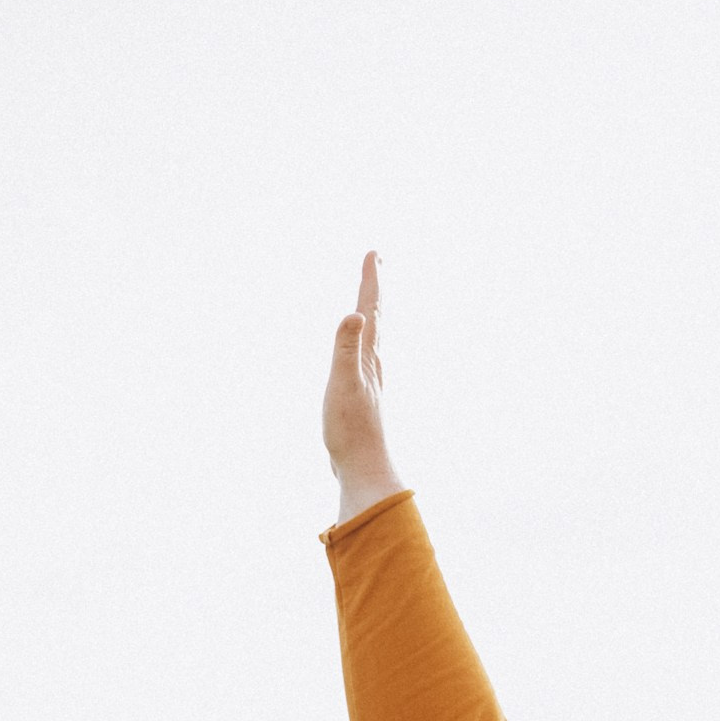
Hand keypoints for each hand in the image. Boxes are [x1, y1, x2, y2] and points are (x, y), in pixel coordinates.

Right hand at [322, 252, 404, 520]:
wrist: (362, 466)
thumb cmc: (350, 428)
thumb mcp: (343, 382)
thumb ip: (346, 348)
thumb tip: (355, 314)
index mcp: (368, 356)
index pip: (370, 310)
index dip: (371, 281)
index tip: (374, 254)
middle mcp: (373, 364)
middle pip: (376, 318)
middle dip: (374, 289)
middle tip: (375, 263)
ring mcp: (369, 380)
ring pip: (372, 337)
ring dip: (371, 314)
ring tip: (370, 301)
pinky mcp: (362, 395)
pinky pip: (363, 356)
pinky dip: (362, 342)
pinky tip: (361, 352)